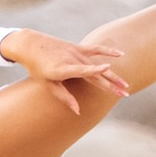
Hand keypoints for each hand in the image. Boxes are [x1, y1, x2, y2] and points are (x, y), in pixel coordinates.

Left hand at [0, 29, 129, 117]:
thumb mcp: (47, 84)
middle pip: (95, 73)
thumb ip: (64, 97)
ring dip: (113, 75)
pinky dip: (108, 51)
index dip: (94, 70)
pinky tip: (120, 54)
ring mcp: (75, 52)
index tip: (107, 68)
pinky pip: (95, 49)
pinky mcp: (77, 47)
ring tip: (125, 85)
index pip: (81, 70)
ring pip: (99, 64)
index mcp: (62, 69)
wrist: (30, 45)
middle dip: (111, 84)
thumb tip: (78, 111)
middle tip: (125, 94)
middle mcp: (71, 59)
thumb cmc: (37, 67)